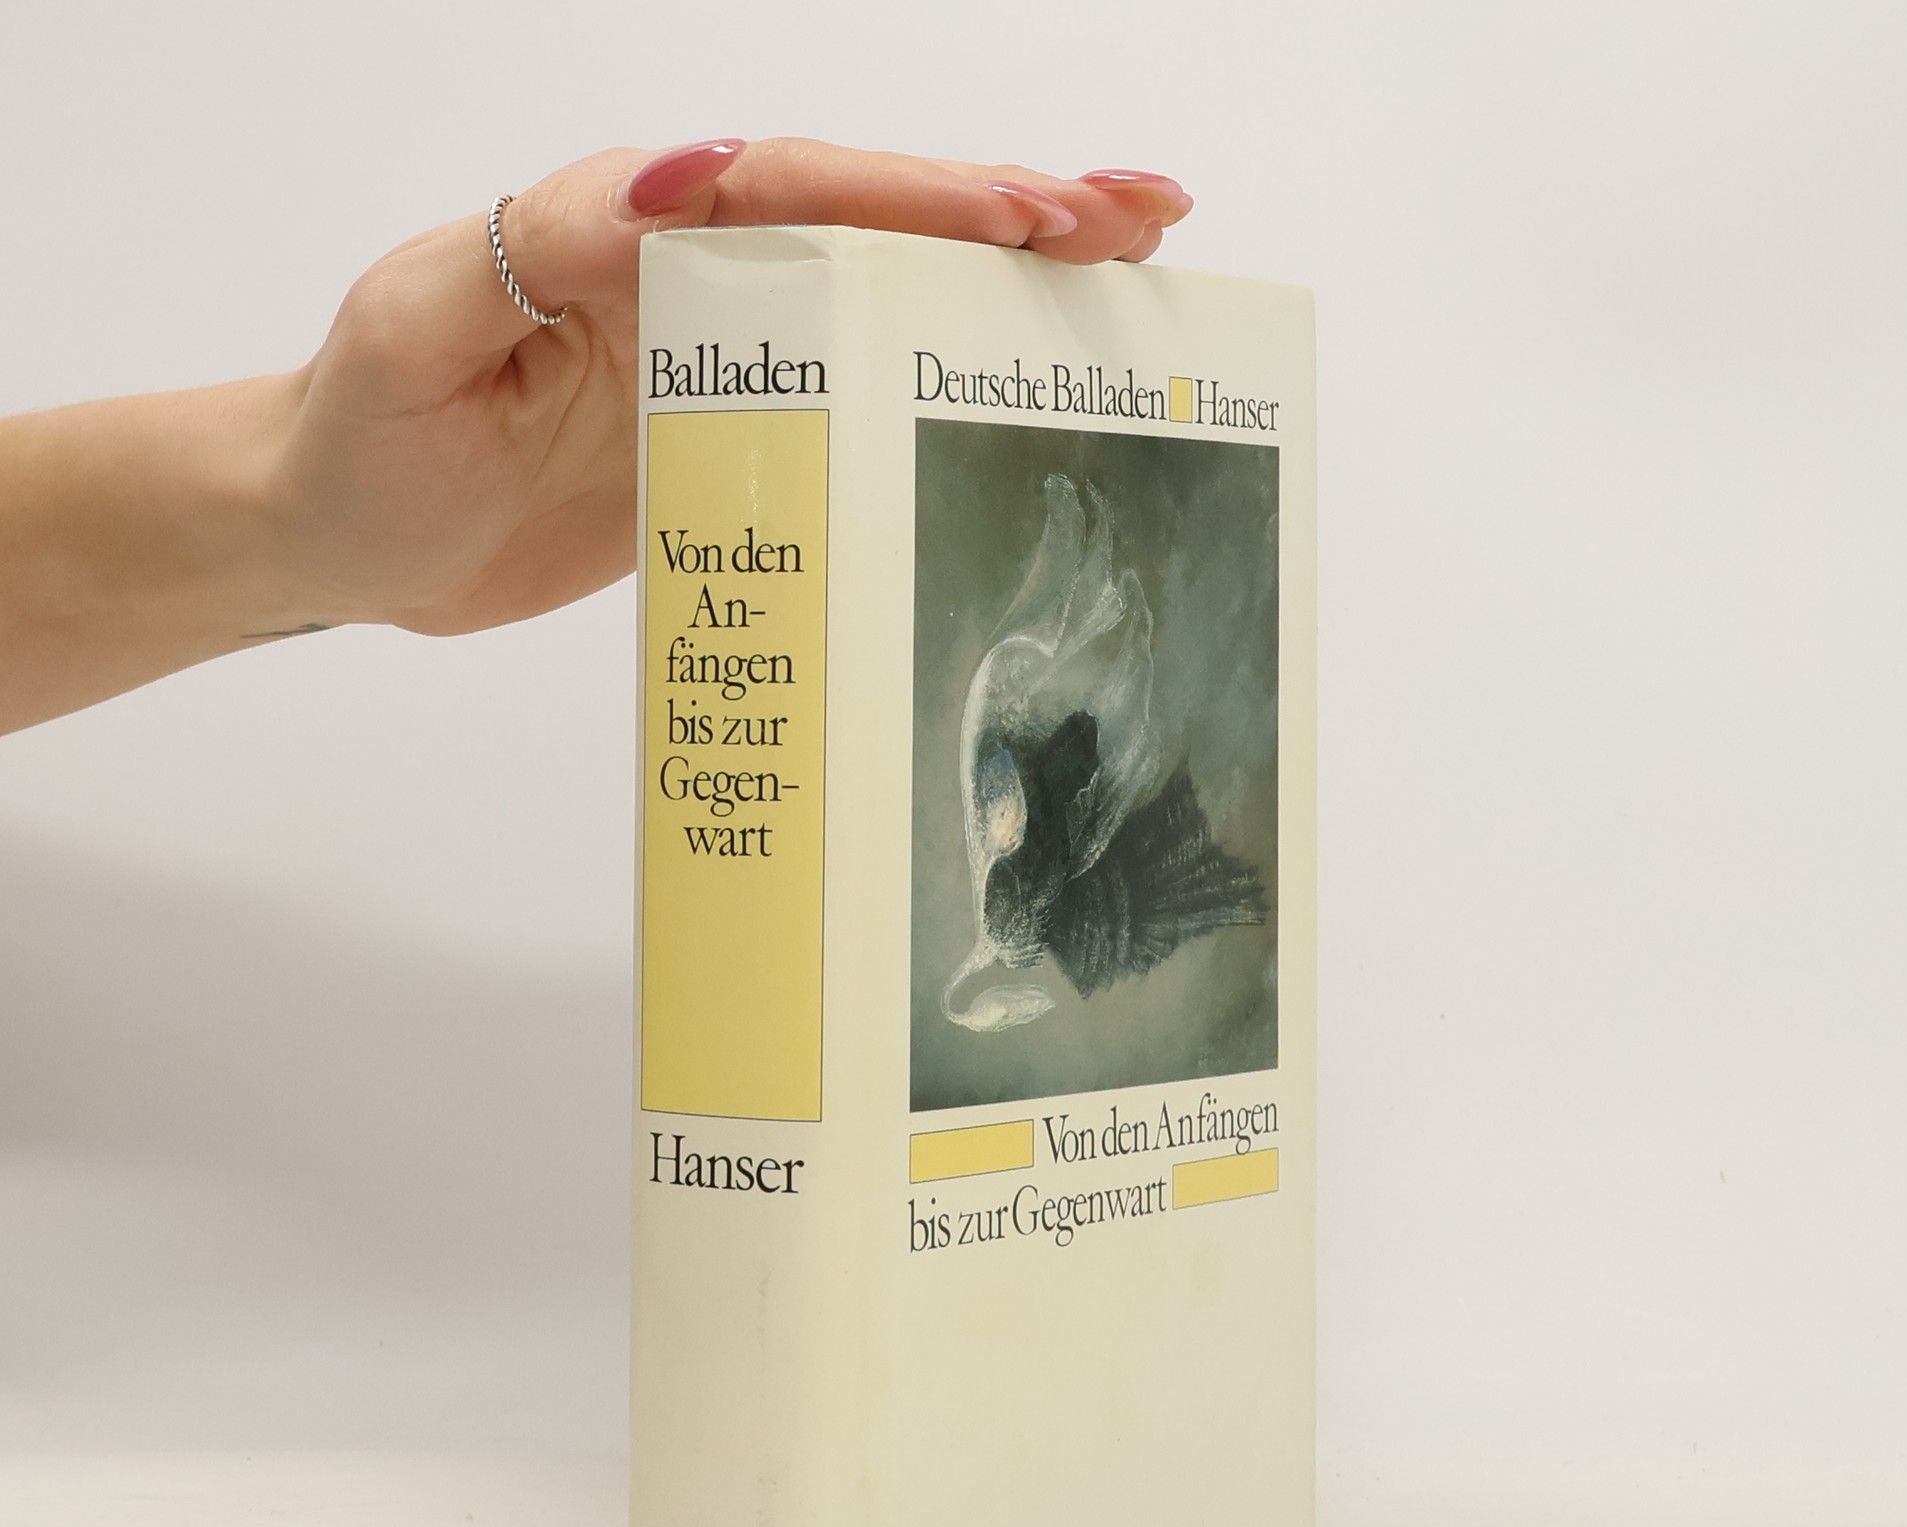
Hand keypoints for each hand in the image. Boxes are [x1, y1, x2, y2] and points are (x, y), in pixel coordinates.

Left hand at [272, 140, 1192, 636]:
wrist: (338, 538)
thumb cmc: (362, 438)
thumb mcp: (418, 329)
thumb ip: (528, 247)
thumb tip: (681, 179)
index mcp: (626, 227)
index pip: (791, 187)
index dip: (916, 199)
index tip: (1030, 218)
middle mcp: (691, 276)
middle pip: (870, 224)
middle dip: (1009, 218)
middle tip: (1140, 223)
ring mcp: (722, 360)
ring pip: (882, 301)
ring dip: (1004, 290)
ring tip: (1130, 274)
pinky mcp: (733, 440)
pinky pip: (851, 398)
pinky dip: (938, 387)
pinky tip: (1014, 389)